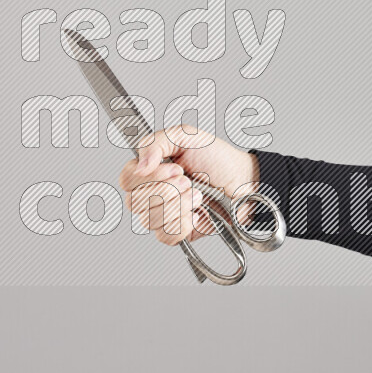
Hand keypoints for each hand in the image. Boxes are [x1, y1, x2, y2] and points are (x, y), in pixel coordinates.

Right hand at [118, 125, 259, 245]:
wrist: (245, 181)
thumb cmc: (218, 158)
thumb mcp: (186, 136)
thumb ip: (155, 142)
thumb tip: (140, 165)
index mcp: (149, 170)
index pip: (126, 179)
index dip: (148, 177)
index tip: (175, 168)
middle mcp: (152, 193)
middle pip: (134, 202)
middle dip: (167, 190)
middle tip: (188, 181)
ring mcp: (163, 214)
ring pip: (149, 220)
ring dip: (178, 205)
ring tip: (197, 195)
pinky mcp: (178, 232)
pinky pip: (166, 236)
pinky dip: (183, 223)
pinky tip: (196, 213)